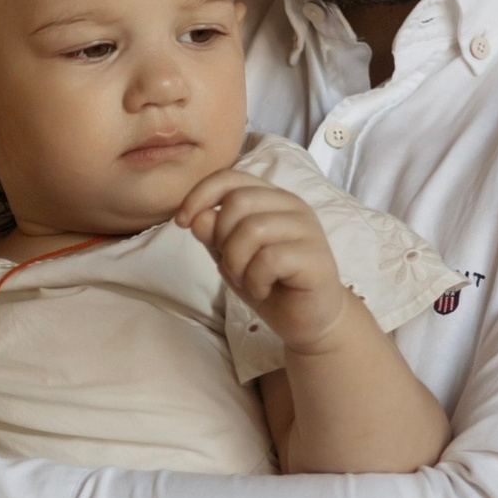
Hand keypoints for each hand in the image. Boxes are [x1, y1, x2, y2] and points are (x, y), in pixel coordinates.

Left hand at [178, 169, 350, 354]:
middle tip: (233, 267)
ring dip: (237, 263)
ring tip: (247, 280)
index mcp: (271, 199)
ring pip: (252, 229)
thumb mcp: (231, 257)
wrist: (308, 320)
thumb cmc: (270, 283)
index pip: (230, 177)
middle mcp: (292, 205)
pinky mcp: (315, 256)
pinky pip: (269, 259)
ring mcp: (307, 229)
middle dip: (221, 239)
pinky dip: (255, 281)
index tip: (182, 222)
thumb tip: (197, 216)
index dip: (200, 194)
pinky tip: (264, 290)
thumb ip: (214, 235)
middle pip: (238, 201)